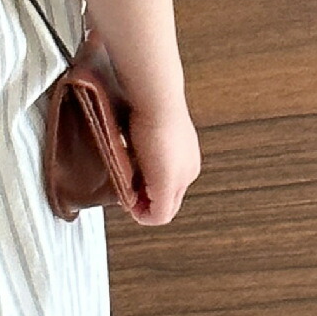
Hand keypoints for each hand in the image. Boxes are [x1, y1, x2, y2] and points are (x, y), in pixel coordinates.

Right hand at [123, 101, 200, 225]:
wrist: (156, 99)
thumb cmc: (149, 105)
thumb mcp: (147, 131)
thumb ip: (143, 150)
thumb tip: (129, 158)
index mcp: (186, 157)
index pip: (171, 187)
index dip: (148, 191)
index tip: (130, 185)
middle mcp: (189, 170)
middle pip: (170, 202)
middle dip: (146, 203)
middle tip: (127, 196)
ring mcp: (182, 179)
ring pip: (165, 209)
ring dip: (143, 206)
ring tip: (127, 196)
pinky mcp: (168, 184)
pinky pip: (160, 215)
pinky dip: (143, 215)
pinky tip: (129, 203)